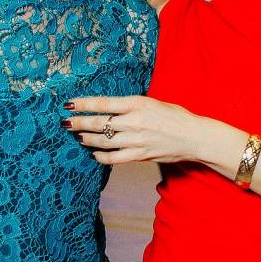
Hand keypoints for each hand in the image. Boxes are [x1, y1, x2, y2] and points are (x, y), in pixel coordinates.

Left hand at [62, 95, 233, 166]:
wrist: (194, 136)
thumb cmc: (175, 117)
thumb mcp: (153, 103)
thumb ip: (131, 106)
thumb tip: (110, 108)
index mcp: (137, 104)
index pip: (103, 103)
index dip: (83, 104)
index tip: (69, 104)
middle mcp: (134, 121)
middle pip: (99, 123)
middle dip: (79, 123)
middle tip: (65, 122)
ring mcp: (136, 140)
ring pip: (103, 141)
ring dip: (86, 139)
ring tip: (77, 136)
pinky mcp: (140, 155)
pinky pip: (114, 158)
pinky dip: (101, 156)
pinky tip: (94, 153)